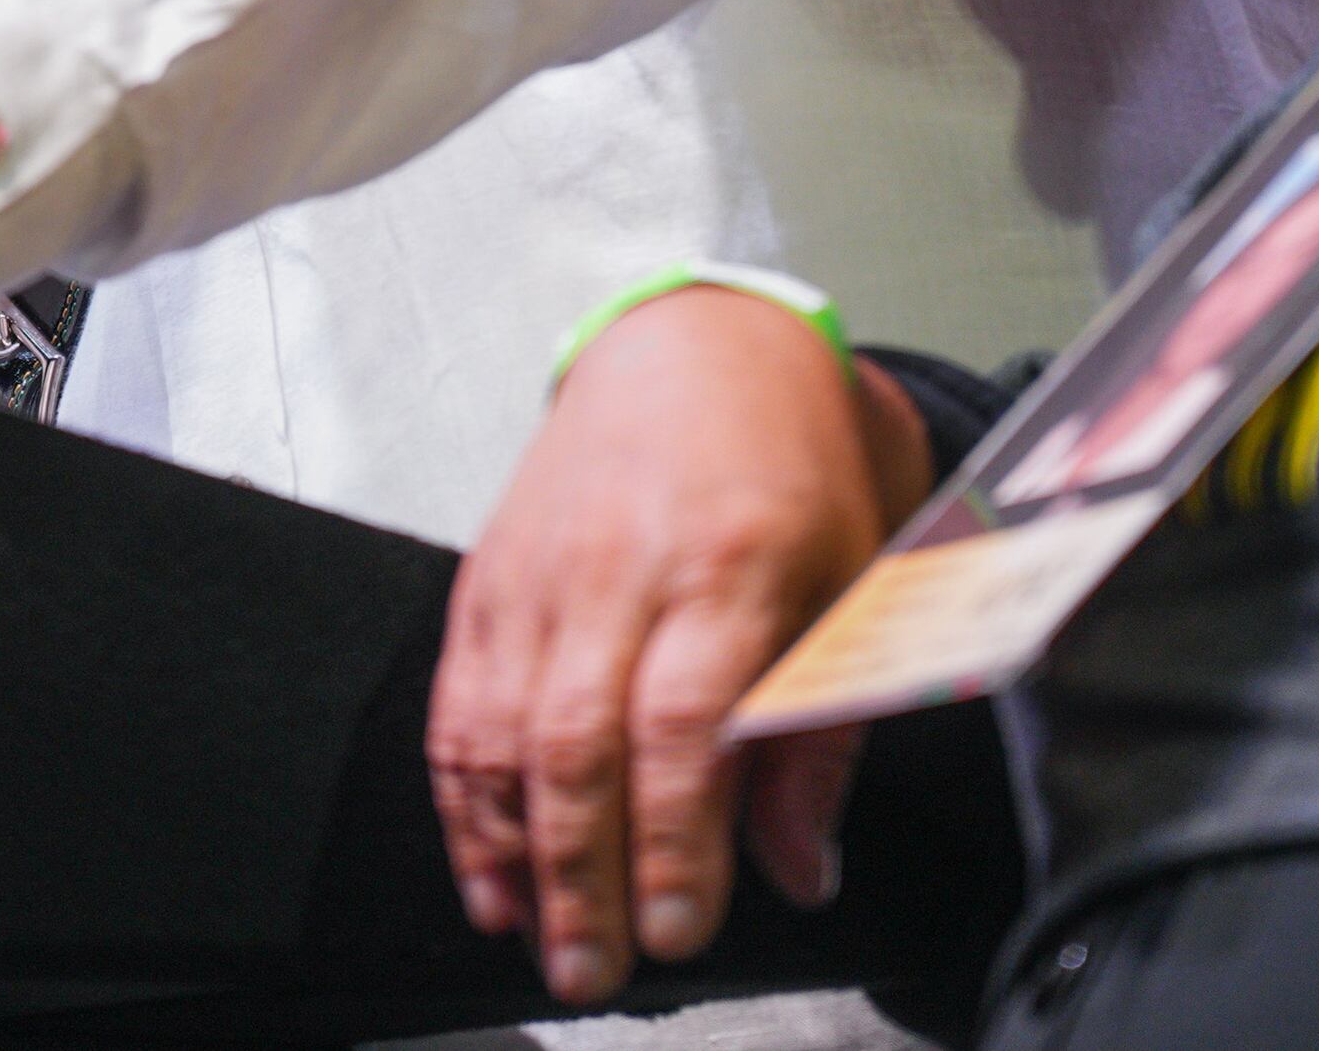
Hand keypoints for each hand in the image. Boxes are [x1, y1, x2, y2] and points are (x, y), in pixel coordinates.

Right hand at [426, 286, 931, 1007]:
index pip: (683, 723)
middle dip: (582, 873)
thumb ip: (822, 733)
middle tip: (596, 972)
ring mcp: (544, 571)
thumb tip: (802, 872)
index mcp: (731, 564)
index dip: (673, 838)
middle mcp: (622, 566)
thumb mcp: (857, 584)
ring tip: (538, 941)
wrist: (698, 345)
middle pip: (579, 738)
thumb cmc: (794, 468)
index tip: (679, 931)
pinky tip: (487, 872)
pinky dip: (465, 796)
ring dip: (514, 849)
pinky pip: (461, 699)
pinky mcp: (491, 577)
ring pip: (504, 726)